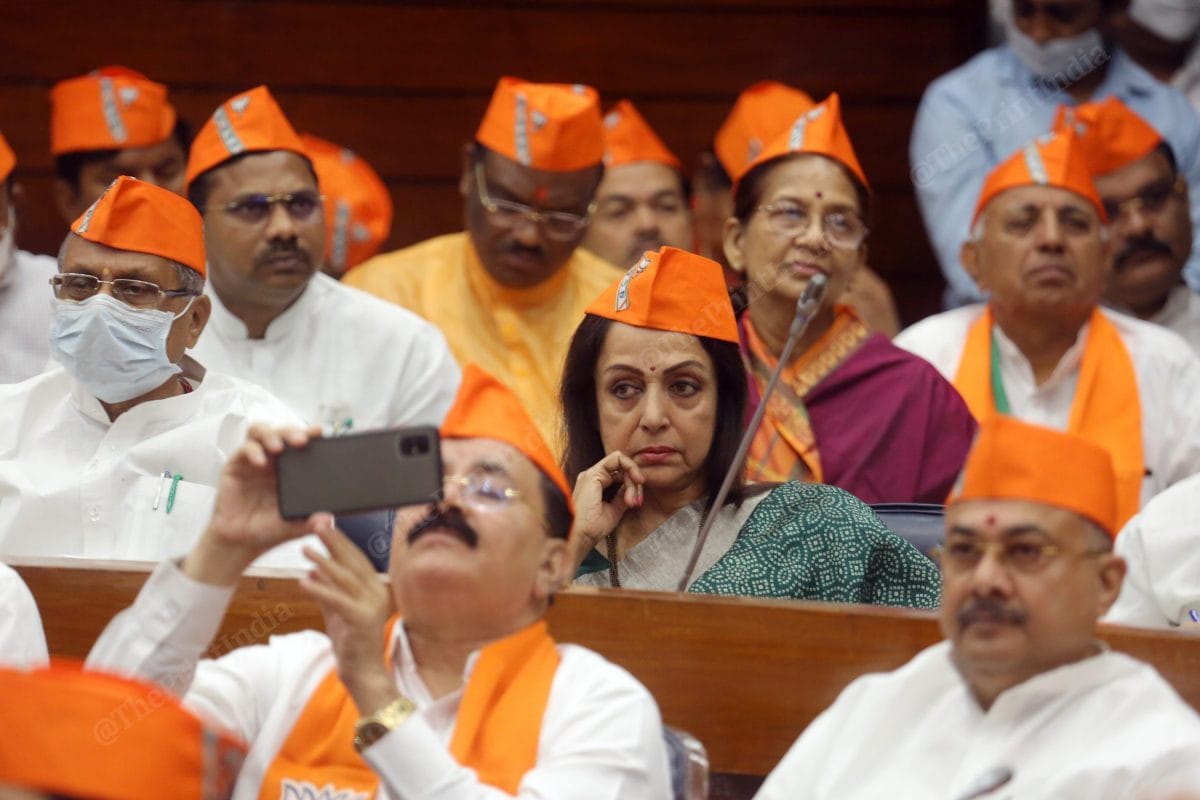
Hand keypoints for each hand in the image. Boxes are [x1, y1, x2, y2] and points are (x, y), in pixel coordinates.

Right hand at [183, 424, 323, 585]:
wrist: (242, 542)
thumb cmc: (269, 528)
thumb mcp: (297, 526)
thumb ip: (313, 522)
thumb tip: (328, 519)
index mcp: (292, 469)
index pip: (302, 444)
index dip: (310, 434)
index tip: (320, 432)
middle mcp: (273, 461)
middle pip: (282, 432)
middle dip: (292, 431)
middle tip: (301, 440)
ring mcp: (254, 461)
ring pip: (261, 432)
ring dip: (271, 434)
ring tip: (279, 447)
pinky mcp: (235, 466)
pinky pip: (243, 450)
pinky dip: (253, 451)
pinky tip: (260, 461)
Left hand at [301, 517, 398, 715]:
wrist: (363, 673)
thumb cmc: (351, 642)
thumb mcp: (336, 611)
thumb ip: (327, 590)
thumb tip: (312, 571)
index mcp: (374, 587)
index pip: (357, 558)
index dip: (341, 541)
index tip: (326, 525)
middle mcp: (377, 592)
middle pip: (353, 561)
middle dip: (334, 542)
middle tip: (317, 524)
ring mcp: (371, 605)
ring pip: (345, 577)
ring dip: (324, 561)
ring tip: (306, 549)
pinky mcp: (361, 619)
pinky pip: (338, 600)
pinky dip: (320, 589)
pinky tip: (303, 580)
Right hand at [568, 451, 644, 567]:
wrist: (581, 536)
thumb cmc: (593, 528)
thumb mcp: (615, 509)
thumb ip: (623, 496)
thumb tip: (634, 488)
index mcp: (595, 485)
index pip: (619, 475)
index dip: (632, 484)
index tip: (638, 500)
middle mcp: (592, 477)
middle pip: (621, 469)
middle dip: (635, 484)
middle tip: (636, 501)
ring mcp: (592, 474)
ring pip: (621, 463)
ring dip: (632, 479)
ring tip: (632, 499)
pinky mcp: (593, 474)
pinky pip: (618, 459)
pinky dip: (630, 469)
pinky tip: (634, 483)